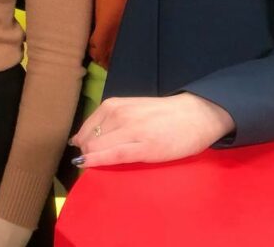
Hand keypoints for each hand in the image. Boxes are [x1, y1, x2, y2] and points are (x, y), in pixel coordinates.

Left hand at [70, 93, 234, 166]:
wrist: (195, 114)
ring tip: (98, 167)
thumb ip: (106, 122)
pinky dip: (98, 160)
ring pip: (97, 147)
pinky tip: (88, 165)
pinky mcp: (145, 147)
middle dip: (86, 154)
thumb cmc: (163, 115)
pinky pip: (114, 155)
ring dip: (91, 159)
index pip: (86, 129)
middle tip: (94, 163)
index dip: (83, 144)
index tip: (84, 154)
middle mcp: (118, 115)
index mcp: (113, 105)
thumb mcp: (130, 110)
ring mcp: (131, 130)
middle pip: (88, 140)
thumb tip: (78, 140)